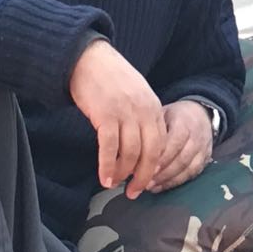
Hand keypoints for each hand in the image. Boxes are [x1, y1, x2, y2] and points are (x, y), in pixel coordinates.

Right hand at [69, 39, 165, 199]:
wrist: (90, 59)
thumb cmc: (112, 80)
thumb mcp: (137, 96)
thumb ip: (143, 118)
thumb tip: (143, 148)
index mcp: (155, 108)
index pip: (162, 144)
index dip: (156, 166)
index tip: (148, 180)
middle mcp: (144, 111)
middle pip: (151, 152)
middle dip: (144, 176)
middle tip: (134, 192)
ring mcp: (126, 113)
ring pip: (130, 153)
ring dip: (123, 173)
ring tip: (115, 184)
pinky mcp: (105, 115)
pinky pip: (109, 148)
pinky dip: (107, 166)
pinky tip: (104, 178)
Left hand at [148, 101, 214, 193]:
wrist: (201, 115)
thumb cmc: (175, 116)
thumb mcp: (162, 114)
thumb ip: (151, 130)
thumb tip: (130, 149)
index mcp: (184, 122)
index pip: (174, 142)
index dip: (161, 157)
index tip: (144, 166)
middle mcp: (196, 136)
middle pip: (181, 158)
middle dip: (161, 172)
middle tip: (142, 181)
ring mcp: (202, 149)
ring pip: (186, 169)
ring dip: (166, 180)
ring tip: (148, 186)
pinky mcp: (204, 160)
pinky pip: (191, 175)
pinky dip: (174, 183)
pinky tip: (159, 187)